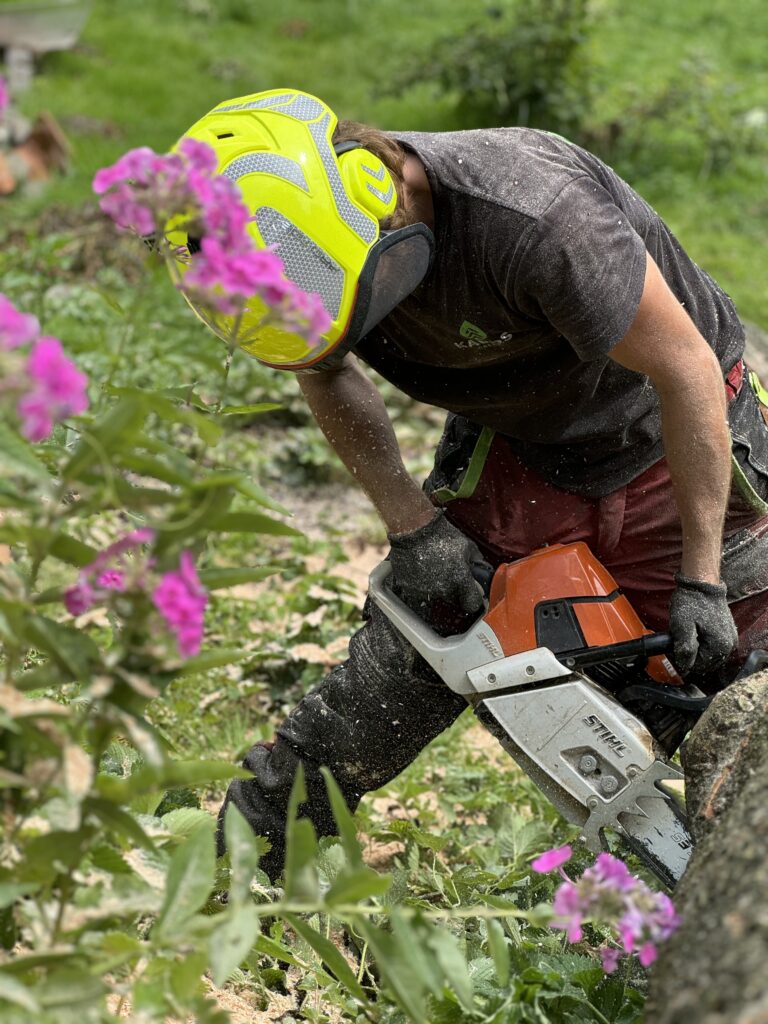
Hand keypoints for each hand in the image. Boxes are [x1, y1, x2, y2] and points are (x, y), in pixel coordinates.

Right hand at [387, 510, 486, 634]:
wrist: (413, 529)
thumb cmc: (441, 534)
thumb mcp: (466, 544)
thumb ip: (476, 559)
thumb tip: (481, 567)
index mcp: (460, 580)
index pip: (471, 604)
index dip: (472, 599)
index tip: (470, 594)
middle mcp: (443, 590)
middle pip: (452, 599)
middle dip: (454, 589)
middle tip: (449, 573)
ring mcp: (424, 591)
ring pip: (435, 594)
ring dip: (436, 585)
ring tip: (432, 566)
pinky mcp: (409, 588)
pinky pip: (418, 590)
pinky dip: (420, 582)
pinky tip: (420, 567)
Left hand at [669, 574, 737, 673]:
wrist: (701, 583)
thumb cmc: (691, 601)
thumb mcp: (682, 626)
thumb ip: (685, 648)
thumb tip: (685, 666)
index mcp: (720, 646)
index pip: (698, 666)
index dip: (684, 657)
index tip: (678, 642)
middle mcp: (729, 645)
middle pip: (705, 662)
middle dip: (692, 652)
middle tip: (682, 635)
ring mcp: (730, 638)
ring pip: (708, 654)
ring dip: (697, 647)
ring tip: (689, 630)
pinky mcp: (727, 631)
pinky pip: (712, 644)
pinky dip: (703, 641)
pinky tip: (696, 629)